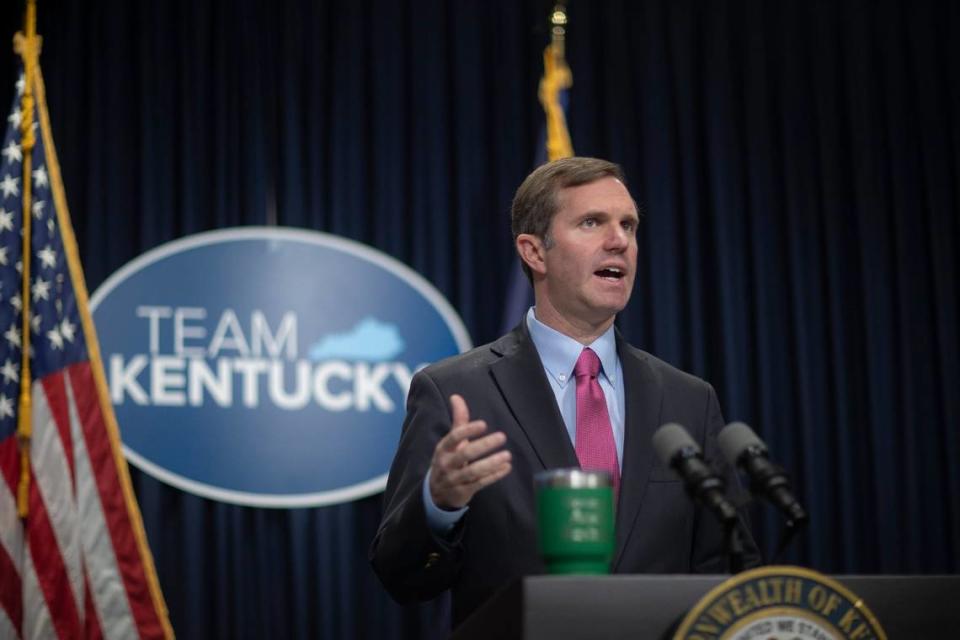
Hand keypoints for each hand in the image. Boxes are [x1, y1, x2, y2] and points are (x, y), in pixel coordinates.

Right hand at [428, 394, 511, 509]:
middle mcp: (446, 464)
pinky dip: (493, 476)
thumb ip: (458, 421)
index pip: (454, 437)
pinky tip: (506, 468)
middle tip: (502, 436)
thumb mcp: (450, 442)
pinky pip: (479, 484)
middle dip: (484, 445)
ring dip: (491, 463)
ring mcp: (454, 479)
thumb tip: (456, 396)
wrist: (436, 493)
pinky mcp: (462, 492)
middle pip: (465, 454)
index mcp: (443, 449)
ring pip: (473, 471)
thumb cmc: (448, 460)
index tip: (484, 424)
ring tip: (508, 455)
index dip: (468, 430)